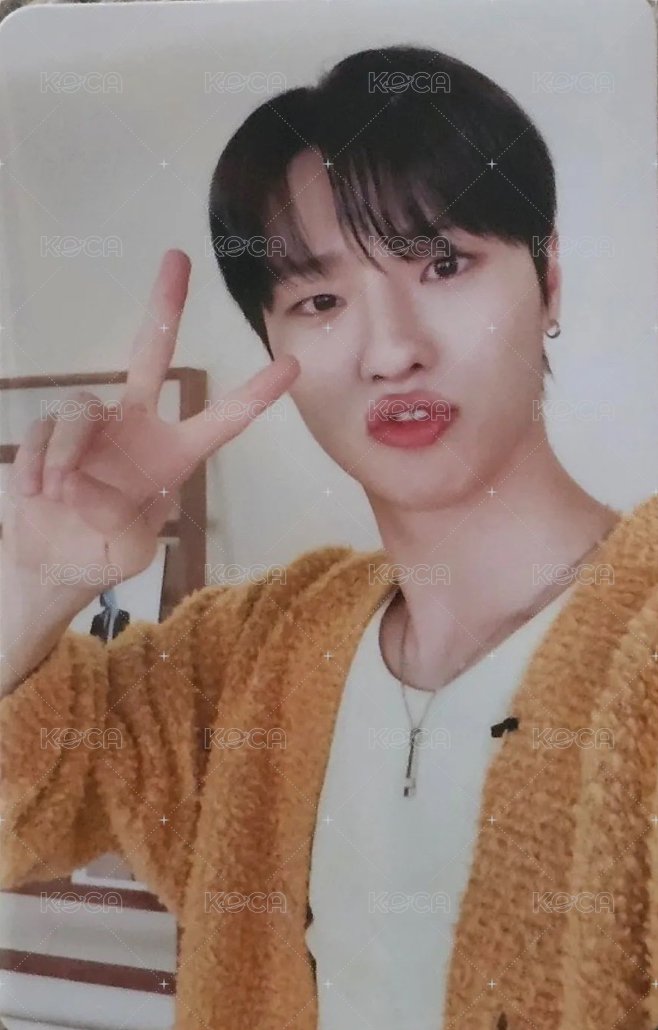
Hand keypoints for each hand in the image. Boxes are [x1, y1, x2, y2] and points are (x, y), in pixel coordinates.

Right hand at [5, 249, 299, 593]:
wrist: (49, 561)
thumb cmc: (100, 556)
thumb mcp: (130, 554)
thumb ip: (126, 530)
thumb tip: (92, 494)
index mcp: (172, 457)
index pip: (221, 421)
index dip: (255, 395)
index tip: (291, 366)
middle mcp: (137, 428)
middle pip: (150, 355)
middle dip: (164, 306)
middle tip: (178, 258)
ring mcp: (93, 425)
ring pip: (81, 409)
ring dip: (67, 454)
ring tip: (59, 494)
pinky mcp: (52, 430)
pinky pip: (44, 430)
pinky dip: (37, 463)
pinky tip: (38, 492)